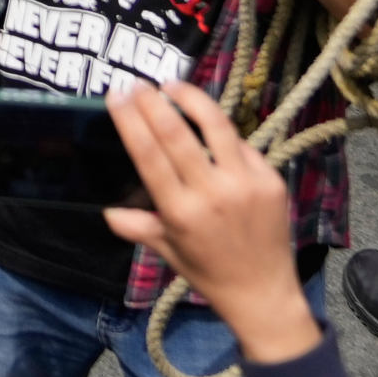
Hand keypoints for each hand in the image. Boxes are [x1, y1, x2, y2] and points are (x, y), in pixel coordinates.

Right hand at [99, 84, 316, 361]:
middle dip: (153, 103)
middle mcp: (213, 194)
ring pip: (216, 126)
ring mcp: (246, 184)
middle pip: (177, 135)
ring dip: (191, 100)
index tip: (117, 96)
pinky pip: (241, 145)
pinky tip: (207, 119)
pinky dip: (221, 130)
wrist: (264, 293)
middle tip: (138, 83)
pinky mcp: (271, 180)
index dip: (131, 122)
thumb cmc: (210, 274)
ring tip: (173, 85)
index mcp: (181, 213)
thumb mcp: (168, 252)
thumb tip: (106, 211)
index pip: (149, 156)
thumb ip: (138, 227)